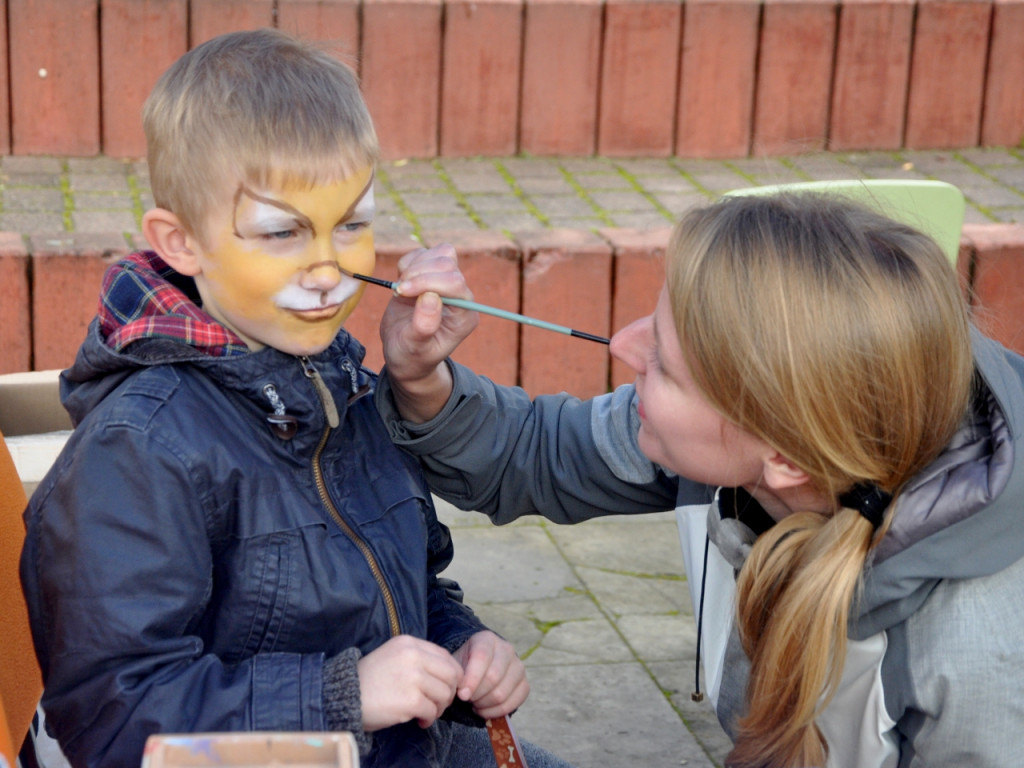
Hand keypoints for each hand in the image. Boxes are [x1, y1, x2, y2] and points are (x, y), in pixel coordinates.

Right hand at [357, 635, 464, 730]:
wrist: (345, 695)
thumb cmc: (369, 679)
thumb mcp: (392, 656)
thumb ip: (417, 659)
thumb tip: (446, 674)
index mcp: (409, 643)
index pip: (445, 656)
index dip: (451, 673)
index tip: (445, 686)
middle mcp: (413, 656)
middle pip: (451, 674)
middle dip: (449, 691)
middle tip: (439, 702)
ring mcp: (413, 678)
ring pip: (445, 694)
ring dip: (439, 707)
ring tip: (426, 713)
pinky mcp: (411, 700)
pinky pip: (432, 711)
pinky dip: (429, 719)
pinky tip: (419, 721)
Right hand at [379, 244, 478, 421]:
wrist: (403, 354)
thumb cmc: (412, 357)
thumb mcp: (415, 349)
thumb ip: (424, 326)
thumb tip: (430, 297)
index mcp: (464, 315)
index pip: (454, 283)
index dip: (427, 282)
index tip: (402, 292)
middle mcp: (460, 297)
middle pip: (447, 264)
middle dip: (419, 273)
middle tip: (399, 292)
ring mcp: (446, 283)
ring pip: (440, 254)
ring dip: (414, 266)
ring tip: (401, 289)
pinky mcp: (431, 275)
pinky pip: (425, 253)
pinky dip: (409, 262)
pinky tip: (401, 282)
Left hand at [452, 631, 529, 719]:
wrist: (479, 668)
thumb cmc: (465, 666)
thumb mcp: (457, 663)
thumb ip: (457, 674)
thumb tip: (464, 693)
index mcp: (487, 639)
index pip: (482, 657)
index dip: (472, 679)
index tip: (462, 695)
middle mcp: (507, 649)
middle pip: (493, 677)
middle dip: (477, 694)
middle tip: (467, 699)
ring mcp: (519, 666)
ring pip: (502, 693)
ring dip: (484, 704)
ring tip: (474, 703)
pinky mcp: (524, 684)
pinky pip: (512, 704)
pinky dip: (495, 712)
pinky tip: (484, 710)